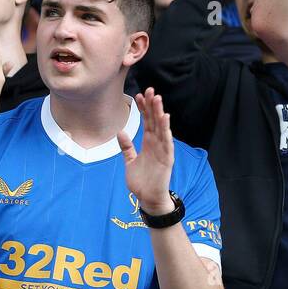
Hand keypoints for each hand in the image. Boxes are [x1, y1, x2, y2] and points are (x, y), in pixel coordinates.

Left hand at [118, 89, 175, 212]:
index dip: (143, 109)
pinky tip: (165, 118)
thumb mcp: (130, 162)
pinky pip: (167, 141)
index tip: (139, 96)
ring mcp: (163, 150)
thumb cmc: (141, 182)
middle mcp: (156, 144)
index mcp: (148, 144)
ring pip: (161, 127)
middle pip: (154, 121)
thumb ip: (127, 147)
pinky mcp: (167, 158)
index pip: (147, 122)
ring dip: (159, 113)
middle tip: (150, 90)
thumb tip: (121, 132)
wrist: (148, 198)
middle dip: (152, 106)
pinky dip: (166, 129)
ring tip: (157, 98)